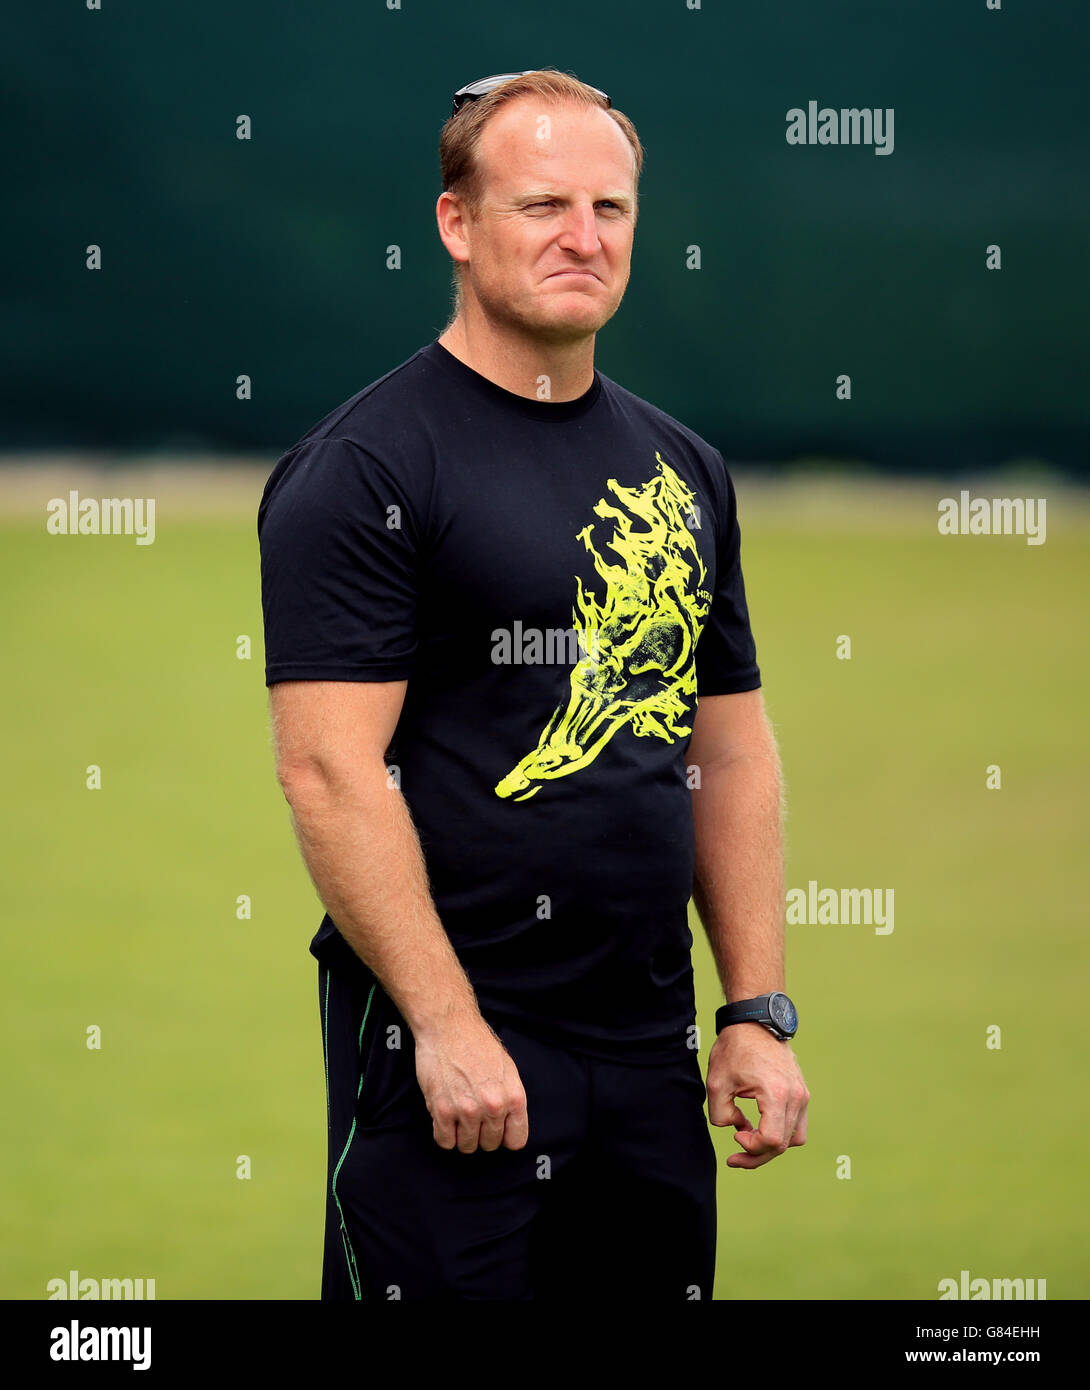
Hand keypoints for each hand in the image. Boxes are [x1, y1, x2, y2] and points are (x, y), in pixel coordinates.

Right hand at [414, 1013, 528, 1153]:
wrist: (449, 1026)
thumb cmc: (477, 1044)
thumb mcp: (508, 1069)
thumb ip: (510, 1099)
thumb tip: (508, 1125)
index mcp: (514, 1097)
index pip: (516, 1140)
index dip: (505, 1137)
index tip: (497, 1131)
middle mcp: (493, 1107)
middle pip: (490, 1145)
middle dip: (482, 1134)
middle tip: (474, 1116)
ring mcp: (467, 1111)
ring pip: (467, 1146)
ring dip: (462, 1135)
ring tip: (459, 1115)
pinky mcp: (442, 1110)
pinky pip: (444, 1141)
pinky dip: (444, 1134)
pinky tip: (445, 1118)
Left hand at [706, 1022, 808, 1168]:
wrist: (754, 1022)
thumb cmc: (734, 1049)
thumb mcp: (717, 1084)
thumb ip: (722, 1116)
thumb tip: (739, 1130)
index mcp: (776, 1094)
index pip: (771, 1141)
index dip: (751, 1148)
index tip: (735, 1135)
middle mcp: (796, 1097)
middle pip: (782, 1145)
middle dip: (756, 1156)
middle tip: (734, 1158)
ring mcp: (802, 1095)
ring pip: (793, 1139)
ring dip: (770, 1147)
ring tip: (749, 1143)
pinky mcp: (802, 1092)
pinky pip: (797, 1126)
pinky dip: (781, 1133)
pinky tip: (761, 1128)